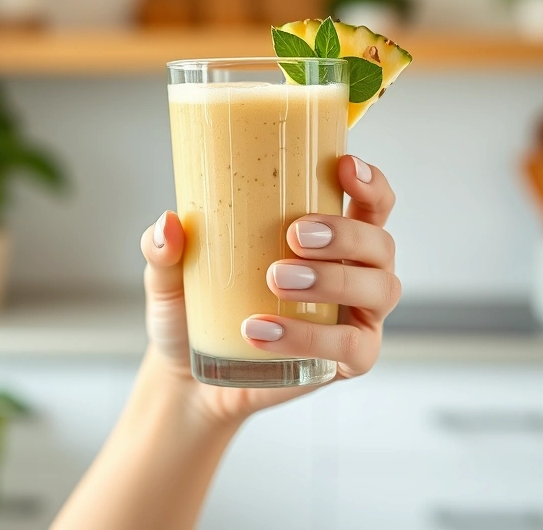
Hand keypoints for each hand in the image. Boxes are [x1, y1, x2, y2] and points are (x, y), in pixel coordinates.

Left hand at [140, 155, 400, 424]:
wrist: (190, 375)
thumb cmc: (196, 309)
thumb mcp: (171, 276)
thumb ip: (163, 250)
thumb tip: (168, 224)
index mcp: (329, 237)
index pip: (371, 203)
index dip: (369, 183)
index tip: (342, 167)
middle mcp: (355, 272)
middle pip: (379, 242)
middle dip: (345, 233)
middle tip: (295, 235)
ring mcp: (356, 318)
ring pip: (378, 289)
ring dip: (333, 279)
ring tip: (276, 280)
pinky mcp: (348, 362)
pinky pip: (352, 348)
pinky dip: (311, 337)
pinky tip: (262, 330)